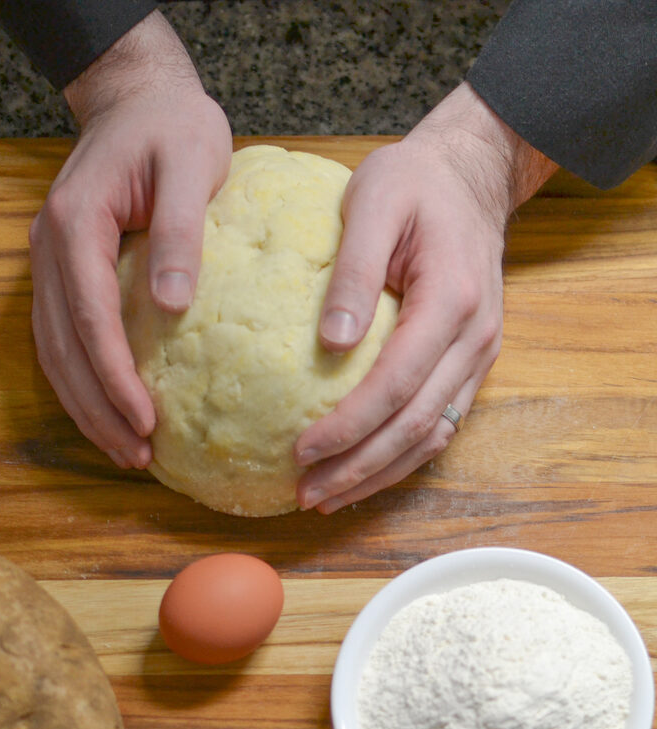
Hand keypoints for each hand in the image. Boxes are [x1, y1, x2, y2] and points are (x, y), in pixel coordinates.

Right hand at [30, 12, 231, 467]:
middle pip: (62, 346)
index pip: (89, 316)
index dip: (114, 376)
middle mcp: (51, 246)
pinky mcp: (67, 270)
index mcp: (78, 222)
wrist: (141, 100)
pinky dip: (84, 380)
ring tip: (124, 449)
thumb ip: (181, 231)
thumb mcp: (192, 163)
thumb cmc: (174, 127)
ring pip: (55, 350)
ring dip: (85, 405)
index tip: (145, 421)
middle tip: (136, 455)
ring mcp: (52, 260)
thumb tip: (173, 306)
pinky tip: (112, 409)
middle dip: (97, 407)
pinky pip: (64, 337)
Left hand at [294, 82, 557, 512]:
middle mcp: (474, 339)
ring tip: (327, 497)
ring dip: (379, 473)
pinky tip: (363, 470)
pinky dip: (400, 456)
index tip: (301, 451)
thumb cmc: (415, 185)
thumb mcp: (375, 203)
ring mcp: (478, 356)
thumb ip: (356, 272)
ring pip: (432, 436)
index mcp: (451, 301)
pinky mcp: (469, 364)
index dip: (350, 425)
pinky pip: (439, 423)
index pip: (397, 383)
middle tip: (307, 494)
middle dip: (360, 467)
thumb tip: (330, 344)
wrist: (470, 178)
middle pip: (417, 426)